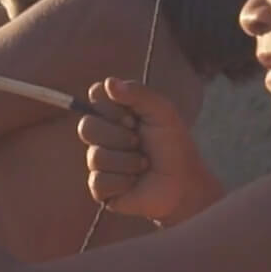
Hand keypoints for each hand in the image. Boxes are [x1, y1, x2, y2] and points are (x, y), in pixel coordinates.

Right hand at [77, 78, 215, 223]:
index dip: (111, 108)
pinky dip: (123, 181)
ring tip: (144, 165)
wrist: (184, 184)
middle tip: (139, 141)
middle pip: (86, 126)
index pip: (95, 97)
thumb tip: (109, 82)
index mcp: (115, 114)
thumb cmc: (174, 147)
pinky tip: (135, 182)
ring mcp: (100, 163)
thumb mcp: (163, 113)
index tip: (133, 117)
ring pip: (95, 157)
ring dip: (127, 161)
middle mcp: (103, 136)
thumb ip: (139, 93)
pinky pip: (99, 181)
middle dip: (118, 136)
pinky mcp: (101, 189)